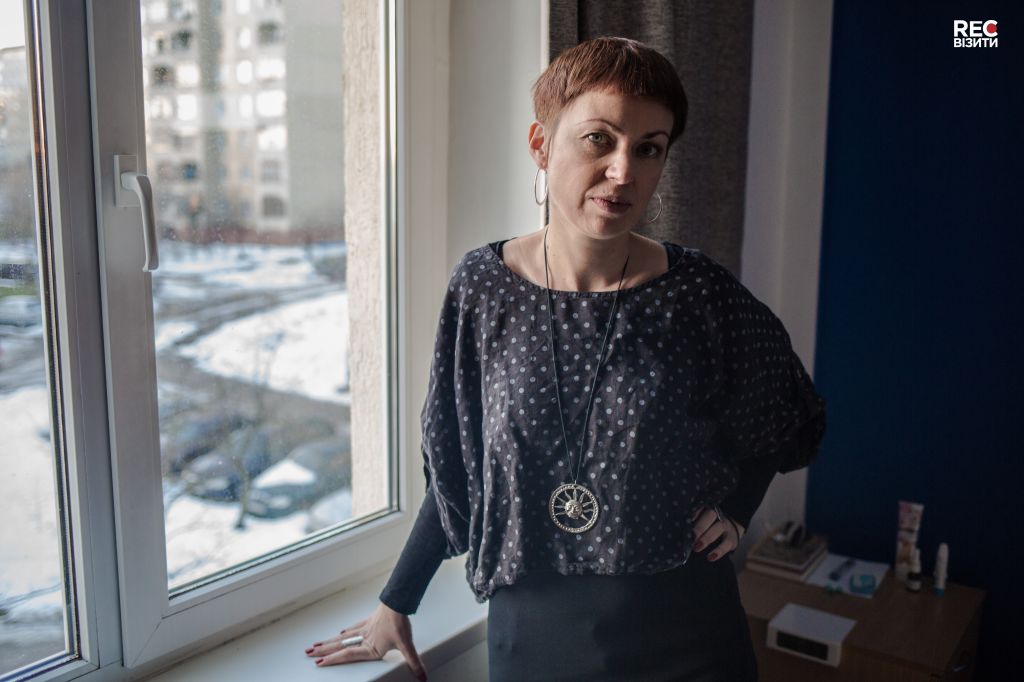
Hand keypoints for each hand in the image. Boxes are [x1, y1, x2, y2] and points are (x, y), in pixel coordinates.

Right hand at [305, 602, 427, 680]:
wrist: (398, 602)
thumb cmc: (400, 623)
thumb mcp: (407, 646)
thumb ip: (414, 662)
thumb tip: (422, 677)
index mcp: (370, 647)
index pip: (348, 655)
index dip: (334, 659)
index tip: (319, 662)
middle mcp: (364, 638)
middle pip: (340, 645)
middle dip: (324, 650)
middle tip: (308, 653)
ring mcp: (365, 628)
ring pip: (343, 637)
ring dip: (329, 641)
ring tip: (317, 644)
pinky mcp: (369, 620)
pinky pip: (354, 627)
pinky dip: (346, 631)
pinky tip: (341, 631)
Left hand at [689, 506, 745, 561]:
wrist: (734, 525)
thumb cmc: (712, 522)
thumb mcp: (706, 517)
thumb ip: (696, 518)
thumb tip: (685, 521)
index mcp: (711, 510)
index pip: (702, 509)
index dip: (696, 513)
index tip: (688, 520)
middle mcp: (719, 516)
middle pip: (710, 517)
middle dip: (699, 527)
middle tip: (690, 536)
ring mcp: (726, 528)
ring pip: (717, 530)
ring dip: (706, 539)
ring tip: (697, 547)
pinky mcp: (732, 540)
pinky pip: (726, 545)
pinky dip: (718, 552)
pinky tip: (710, 557)